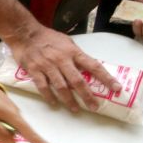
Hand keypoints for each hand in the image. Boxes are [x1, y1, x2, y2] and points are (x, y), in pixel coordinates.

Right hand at [7, 24, 121, 111]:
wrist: (25, 33)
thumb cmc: (48, 38)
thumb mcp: (67, 42)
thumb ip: (76, 56)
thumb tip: (89, 69)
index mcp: (73, 52)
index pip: (94, 66)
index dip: (106, 78)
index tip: (117, 88)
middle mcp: (62, 59)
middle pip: (78, 81)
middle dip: (87, 96)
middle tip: (94, 107)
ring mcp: (47, 65)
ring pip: (61, 87)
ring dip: (69, 100)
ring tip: (75, 109)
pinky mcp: (34, 70)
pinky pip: (43, 86)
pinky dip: (49, 96)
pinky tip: (54, 103)